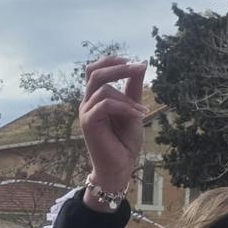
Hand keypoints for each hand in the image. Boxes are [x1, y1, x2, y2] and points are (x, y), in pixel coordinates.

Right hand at [80, 56, 146, 194]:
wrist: (120, 166)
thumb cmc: (125, 141)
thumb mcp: (133, 109)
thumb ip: (133, 88)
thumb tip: (141, 64)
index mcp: (95, 98)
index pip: (94, 70)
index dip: (110, 61)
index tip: (132, 61)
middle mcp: (87, 103)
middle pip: (94, 73)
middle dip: (118, 67)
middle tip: (139, 68)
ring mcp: (85, 113)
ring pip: (103, 89)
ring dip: (127, 98)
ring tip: (142, 112)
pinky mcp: (88, 123)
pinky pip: (105, 104)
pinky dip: (124, 107)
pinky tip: (138, 115)